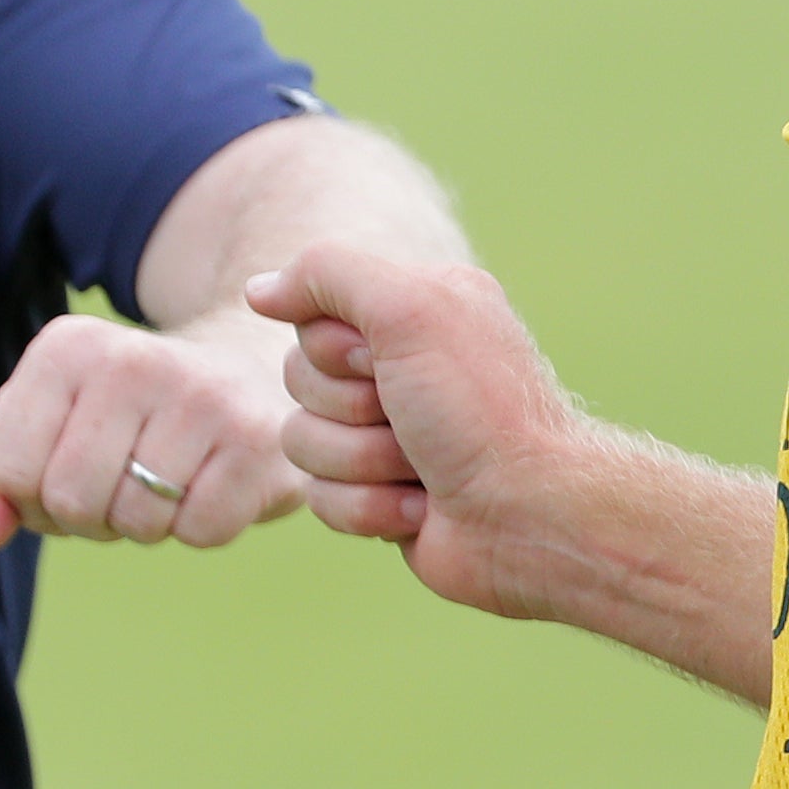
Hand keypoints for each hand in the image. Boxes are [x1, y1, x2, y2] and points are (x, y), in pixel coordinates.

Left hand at [0, 312, 302, 552]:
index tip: (64, 465)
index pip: (7, 474)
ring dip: (144, 524)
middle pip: (70, 501)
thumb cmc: (111, 422)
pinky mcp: (259, 438)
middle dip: (87, 516)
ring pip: (137, 521)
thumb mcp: (22, 437)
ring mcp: (202, 394)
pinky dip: (199, 527)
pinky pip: (201, 532)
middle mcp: (131, 357)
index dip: (31, 497)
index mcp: (63, 348)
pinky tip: (210, 481)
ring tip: (166, 476)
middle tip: (120, 480)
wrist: (241, 378)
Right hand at [242, 243, 589, 613]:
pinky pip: (317, 497)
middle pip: (295, 380)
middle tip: (407, 417)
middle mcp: (398, 370)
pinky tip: (419, 509)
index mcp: (412, 315)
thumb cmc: (479, 409)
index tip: (385, 360)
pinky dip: (367, 506)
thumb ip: (327, 274)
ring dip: (359, 461)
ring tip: (419, 470)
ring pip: (299, 443)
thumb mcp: (410, 308)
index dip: (333, 349)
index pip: (309, 320)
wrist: (529, 514)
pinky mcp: (375, 496)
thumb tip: (259, 290)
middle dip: (345, 408)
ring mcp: (384, 436)